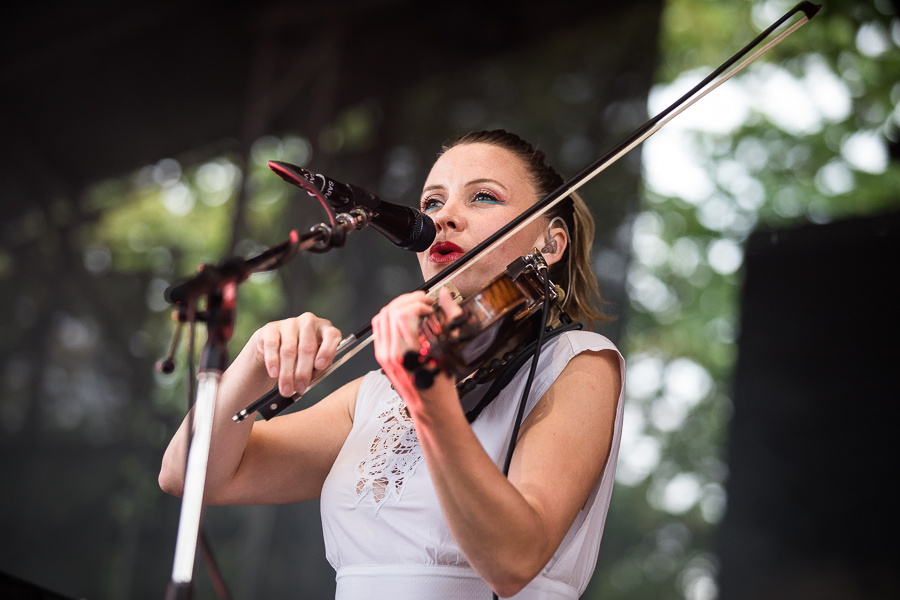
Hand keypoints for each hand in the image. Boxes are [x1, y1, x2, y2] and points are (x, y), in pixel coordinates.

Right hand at [254, 313, 341, 396]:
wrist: (276, 347)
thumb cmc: (301, 356)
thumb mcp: (314, 361)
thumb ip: (317, 368)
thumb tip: (309, 380)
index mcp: (325, 329)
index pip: (332, 336)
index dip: (327, 351)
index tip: (320, 366)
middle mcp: (309, 322)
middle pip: (307, 347)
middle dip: (303, 372)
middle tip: (300, 388)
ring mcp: (290, 323)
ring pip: (289, 350)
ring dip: (287, 373)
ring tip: (286, 389)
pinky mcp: (271, 328)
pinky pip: (272, 346)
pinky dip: (273, 362)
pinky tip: (274, 374)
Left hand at [372, 289, 461, 405]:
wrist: (430, 407)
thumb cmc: (441, 386)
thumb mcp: (450, 352)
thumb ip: (449, 319)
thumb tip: (446, 297)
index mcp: (408, 353)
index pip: (401, 314)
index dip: (417, 303)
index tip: (430, 307)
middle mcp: (391, 353)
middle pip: (390, 310)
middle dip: (409, 300)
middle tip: (425, 302)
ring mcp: (383, 355)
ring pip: (382, 316)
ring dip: (399, 306)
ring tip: (416, 307)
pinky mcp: (381, 356)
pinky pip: (379, 328)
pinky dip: (391, 316)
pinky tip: (406, 317)